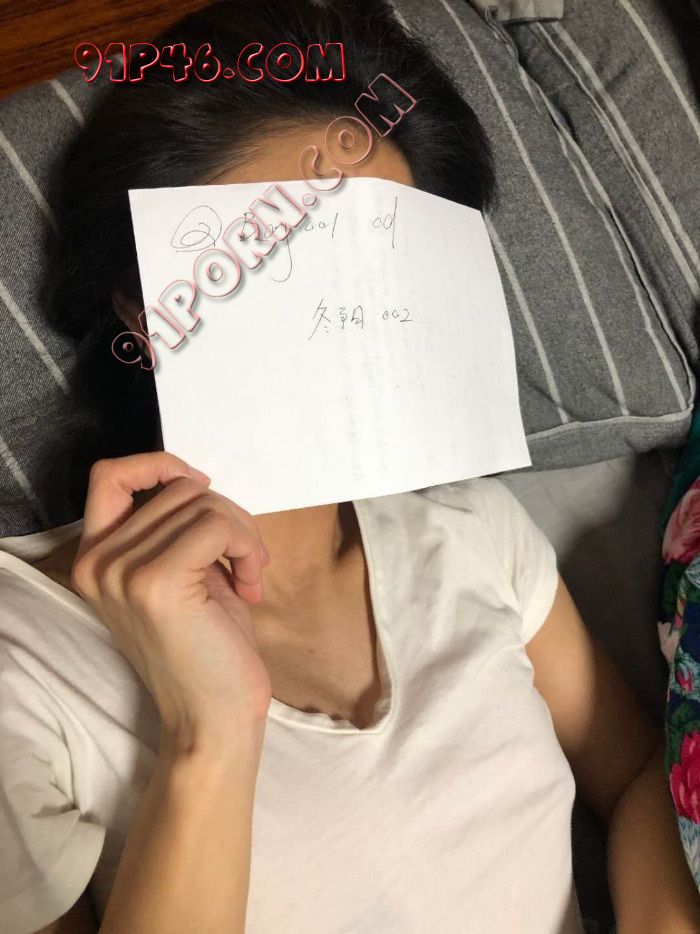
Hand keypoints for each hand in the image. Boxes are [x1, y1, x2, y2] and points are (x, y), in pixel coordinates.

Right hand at [71, 451, 271, 751]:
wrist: (214, 720)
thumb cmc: (209, 648)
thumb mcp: (183, 574)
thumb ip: (174, 528)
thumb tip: (195, 481)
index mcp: (95, 558)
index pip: (110, 475)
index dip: (159, 465)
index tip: (202, 488)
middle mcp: (96, 562)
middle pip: (177, 488)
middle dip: (227, 516)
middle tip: (245, 561)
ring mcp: (121, 572)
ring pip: (203, 504)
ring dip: (241, 535)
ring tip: (247, 577)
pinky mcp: (155, 583)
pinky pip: (217, 525)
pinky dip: (245, 547)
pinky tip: (249, 585)